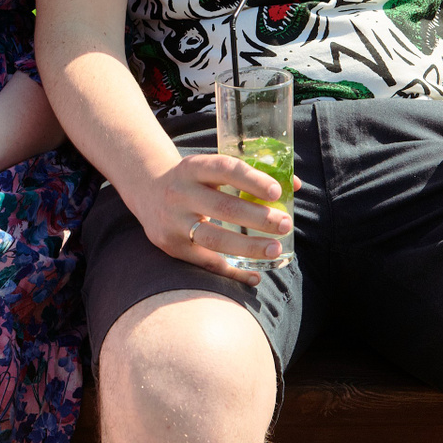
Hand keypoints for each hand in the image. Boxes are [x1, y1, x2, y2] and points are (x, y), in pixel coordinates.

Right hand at [131, 154, 298, 285]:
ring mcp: (173, 222)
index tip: (277, 191)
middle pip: (222, 208)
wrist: (147, 191)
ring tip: (275, 249)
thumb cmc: (194, 179)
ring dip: (248, 247)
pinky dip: (233, 271)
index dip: (252, 179)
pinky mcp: (172, 246)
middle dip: (258, 218)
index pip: (224, 168)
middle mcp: (179, 193)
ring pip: (214, 239)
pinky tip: (255, 276)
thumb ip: (250, 174)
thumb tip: (295, 184)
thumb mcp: (211, 168)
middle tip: (285, 225)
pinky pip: (206, 263)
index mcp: (192, 167)